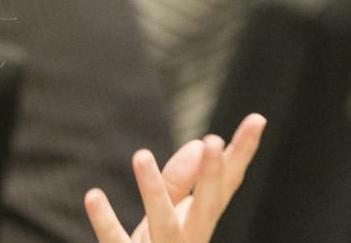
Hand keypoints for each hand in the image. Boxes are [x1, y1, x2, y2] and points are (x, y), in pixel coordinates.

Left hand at [84, 113, 266, 242]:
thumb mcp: (167, 215)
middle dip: (212, 178)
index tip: (257, 119)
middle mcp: (188, 239)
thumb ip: (179, 181)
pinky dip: (105, 222)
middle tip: (214, 141)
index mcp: (199, 223)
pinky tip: (93, 196)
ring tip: (141, 154)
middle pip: (206, 209)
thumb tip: (198, 144)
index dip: (241, 154)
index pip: (224, 186)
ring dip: (153, 190)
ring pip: (163, 224)